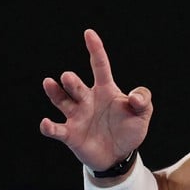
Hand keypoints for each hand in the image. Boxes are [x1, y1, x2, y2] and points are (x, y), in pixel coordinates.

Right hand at [40, 29, 152, 172]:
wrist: (120, 155)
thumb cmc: (130, 129)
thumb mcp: (143, 113)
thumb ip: (143, 100)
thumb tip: (132, 97)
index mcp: (105, 90)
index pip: (100, 65)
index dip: (95, 49)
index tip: (89, 33)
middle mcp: (88, 100)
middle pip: (77, 85)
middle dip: (71, 81)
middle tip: (68, 77)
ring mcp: (77, 116)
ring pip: (62, 101)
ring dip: (55, 92)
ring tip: (50, 82)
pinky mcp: (70, 135)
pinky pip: (57, 129)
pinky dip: (49, 127)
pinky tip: (46, 123)